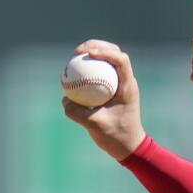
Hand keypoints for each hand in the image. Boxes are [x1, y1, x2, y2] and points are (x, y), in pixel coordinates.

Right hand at [61, 39, 146, 160]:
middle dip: (97, 45)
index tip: (88, 53)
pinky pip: (100, 74)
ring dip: (93, 53)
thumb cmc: (116, 137)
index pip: (121, 60)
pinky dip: (89, 69)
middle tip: (78, 50)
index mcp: (128, 86)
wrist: (128, 146)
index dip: (105, 51)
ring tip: (75, 55)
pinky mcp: (111, 90)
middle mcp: (126, 81)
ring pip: (107, 61)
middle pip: (114, 53)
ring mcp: (119, 84)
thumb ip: (78, 113)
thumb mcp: (95, 126)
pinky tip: (74, 72)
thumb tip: (65, 98)